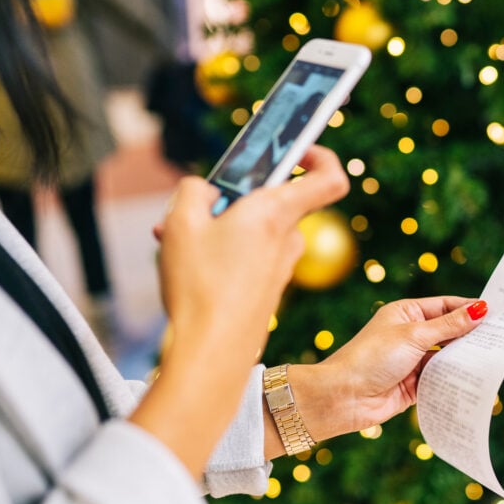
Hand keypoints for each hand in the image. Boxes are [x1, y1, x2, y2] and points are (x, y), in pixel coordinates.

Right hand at [155, 146, 348, 367]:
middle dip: (232, 196)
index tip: (295, 148)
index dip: (320, 155)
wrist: (210, 354)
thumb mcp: (182, 222)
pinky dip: (219, 253)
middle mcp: (287, 240)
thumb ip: (193, 191)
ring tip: (173, 237)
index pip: (330, 177)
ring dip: (216, 227)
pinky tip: (183, 265)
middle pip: (271, 201)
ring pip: (252, 230)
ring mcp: (278, 268)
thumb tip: (204, 192)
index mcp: (276, 214)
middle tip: (195, 203)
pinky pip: (246, 257)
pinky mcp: (265, 291)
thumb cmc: (199, 286)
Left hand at [285, 297, 487, 446]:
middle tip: (503, 336)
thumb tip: (479, 309)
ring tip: (495, 358)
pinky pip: (440, 380)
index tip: (497, 312)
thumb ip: (449, 326)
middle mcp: (410, 335)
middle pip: (449, 332)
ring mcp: (412, 361)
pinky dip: (454, 380)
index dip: (469, 309)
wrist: (343, 397)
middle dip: (472, 335)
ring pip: (447, 357)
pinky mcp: (414, 386)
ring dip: (465, 359)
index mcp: (406, 313)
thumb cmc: (372, 357)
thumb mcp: (414, 336)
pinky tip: (475, 380)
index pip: (445, 307)